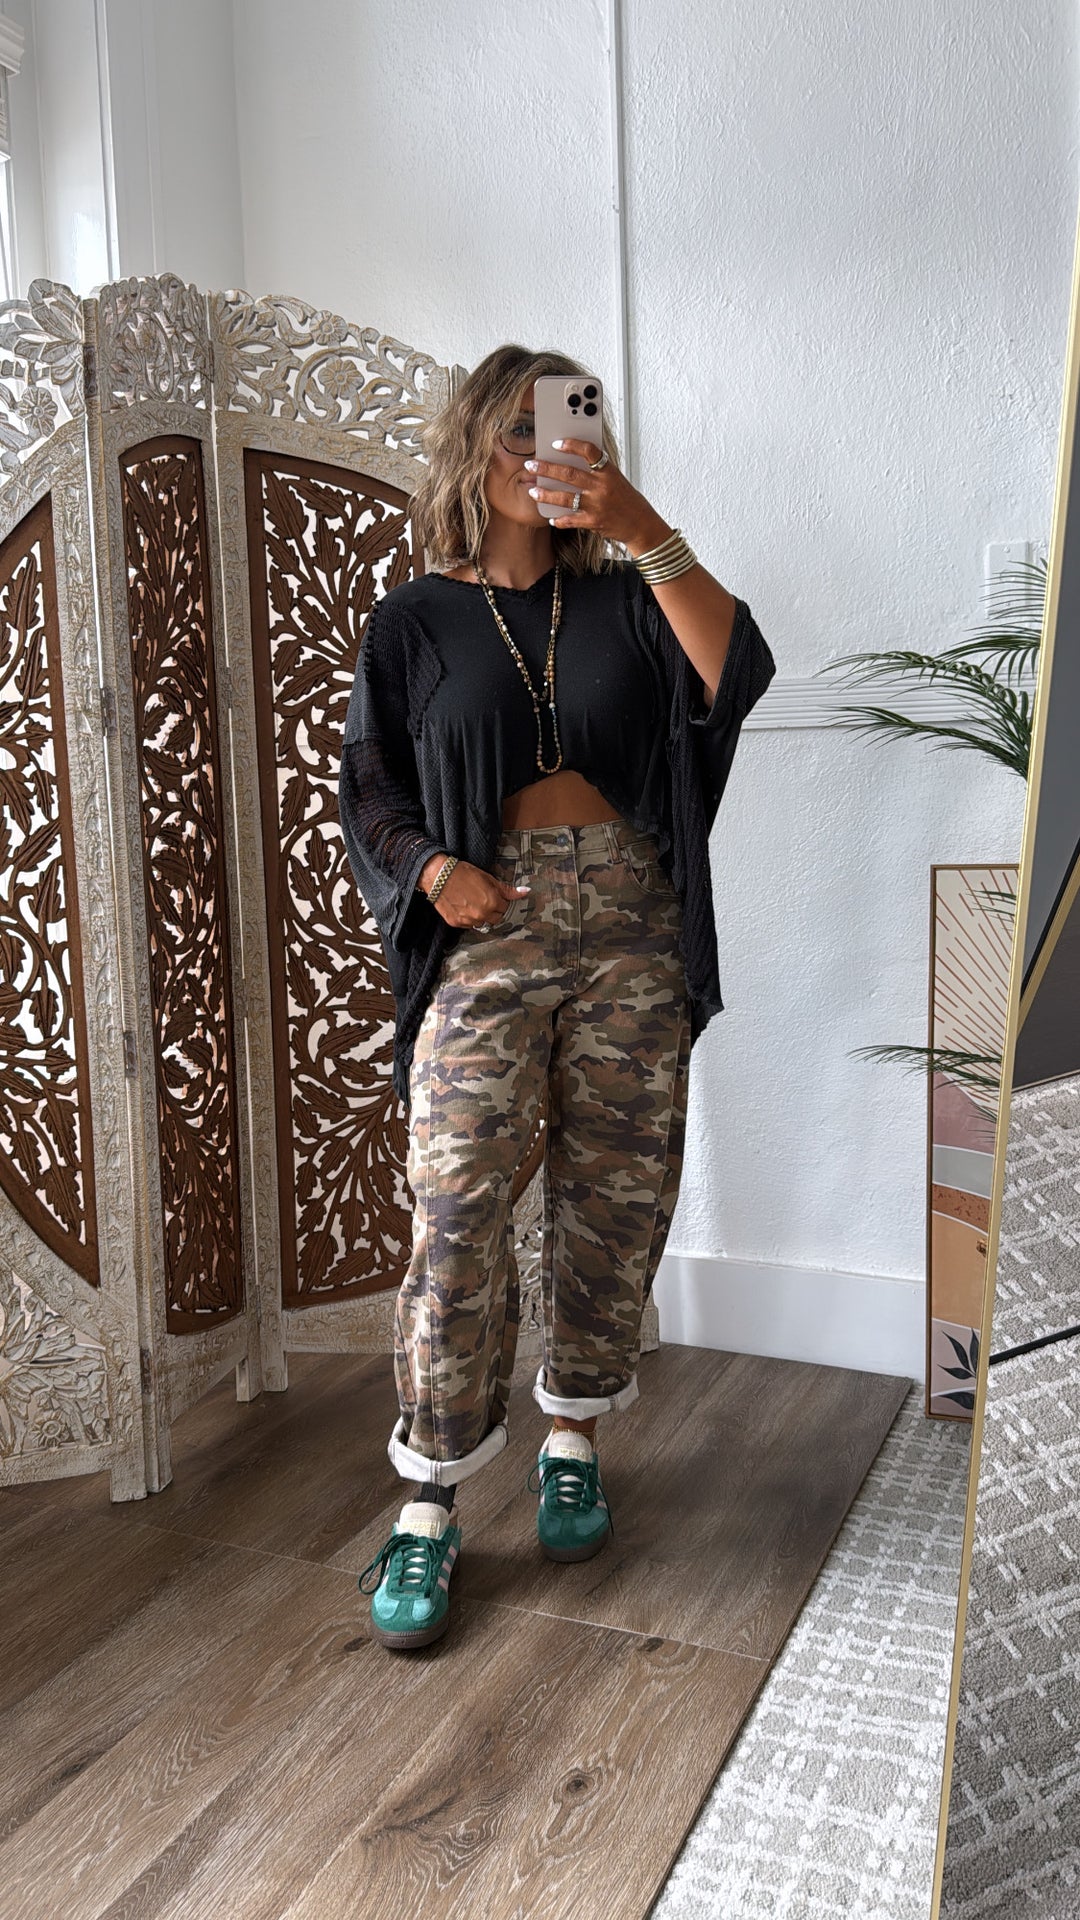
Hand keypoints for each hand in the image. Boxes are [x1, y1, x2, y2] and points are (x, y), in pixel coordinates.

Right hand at [420, 855, 529, 928]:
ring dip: (480, 915)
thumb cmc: (463, 873)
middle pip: (495, 918)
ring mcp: (469, 920)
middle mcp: (482, 914)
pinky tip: (462, 905)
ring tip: (471, 901)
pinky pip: (468, 924)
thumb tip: (526, 892)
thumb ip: (507, 889)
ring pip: (481, 922)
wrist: (438, 876)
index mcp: (493, 902)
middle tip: (483, 898)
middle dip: (493, 910)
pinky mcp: (457, 923)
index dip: (499, 900)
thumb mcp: (488, 878)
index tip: (492, 894)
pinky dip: (468, 917)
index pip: (504, 907)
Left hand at [523, 438, 665, 547]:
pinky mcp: (593, 522)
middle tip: (531, 465)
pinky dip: (559, 520)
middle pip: (569, 474)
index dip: (571, 445)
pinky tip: (552, 518)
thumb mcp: (616, 479)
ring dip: (545, 494)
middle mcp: (601, 487)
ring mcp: (596, 505)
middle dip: (546, 468)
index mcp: (608, 472)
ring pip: (564, 497)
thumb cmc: (627, 500)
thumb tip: (570, 462)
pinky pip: (570, 520)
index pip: (589, 451)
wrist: (640, 524)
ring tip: (532, 491)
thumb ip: (596, 471)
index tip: (556, 444)